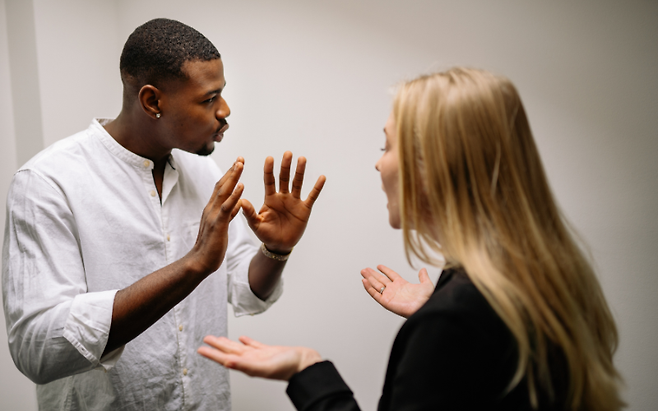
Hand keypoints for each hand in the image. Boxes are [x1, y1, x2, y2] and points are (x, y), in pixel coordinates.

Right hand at [186, 158, 244, 274]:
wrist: (200, 262)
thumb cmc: (211, 246)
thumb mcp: (222, 226)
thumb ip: (228, 214)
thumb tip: (236, 204)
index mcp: (212, 209)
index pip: (221, 188)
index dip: (229, 175)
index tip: (238, 164)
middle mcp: (211, 208)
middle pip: (221, 185)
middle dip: (232, 171)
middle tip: (240, 158)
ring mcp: (213, 215)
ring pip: (223, 192)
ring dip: (232, 177)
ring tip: (241, 164)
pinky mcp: (217, 224)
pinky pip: (226, 207)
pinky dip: (234, 196)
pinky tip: (241, 186)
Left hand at [198, 335, 321, 380]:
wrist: (305, 364)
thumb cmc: (288, 368)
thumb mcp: (265, 367)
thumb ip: (246, 365)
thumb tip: (228, 362)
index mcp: (248, 365)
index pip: (226, 358)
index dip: (212, 354)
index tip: (201, 349)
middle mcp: (251, 360)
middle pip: (230, 352)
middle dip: (217, 346)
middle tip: (206, 340)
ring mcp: (260, 356)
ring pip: (240, 348)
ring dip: (229, 343)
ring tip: (219, 338)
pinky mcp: (269, 351)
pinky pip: (254, 345)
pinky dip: (247, 341)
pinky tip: (243, 338)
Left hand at [241, 151, 325, 252]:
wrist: (279, 245)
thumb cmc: (266, 234)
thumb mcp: (256, 224)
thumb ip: (249, 213)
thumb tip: (241, 200)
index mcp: (270, 198)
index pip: (269, 181)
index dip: (269, 170)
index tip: (269, 158)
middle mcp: (282, 197)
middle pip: (284, 178)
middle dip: (285, 166)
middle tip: (287, 153)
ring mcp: (294, 201)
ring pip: (297, 183)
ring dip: (299, 171)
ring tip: (302, 159)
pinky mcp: (304, 209)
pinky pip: (312, 196)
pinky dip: (317, 187)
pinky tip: (322, 177)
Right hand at [361, 265, 433, 317]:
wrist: (424, 307)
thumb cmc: (427, 299)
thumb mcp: (426, 284)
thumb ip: (423, 277)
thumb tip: (423, 269)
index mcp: (402, 285)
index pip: (390, 275)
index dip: (385, 270)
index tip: (378, 266)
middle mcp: (394, 290)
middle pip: (380, 280)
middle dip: (372, 274)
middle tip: (365, 269)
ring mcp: (389, 295)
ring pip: (376, 285)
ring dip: (369, 279)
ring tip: (363, 272)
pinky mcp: (386, 302)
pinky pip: (375, 294)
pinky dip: (369, 288)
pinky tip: (364, 281)